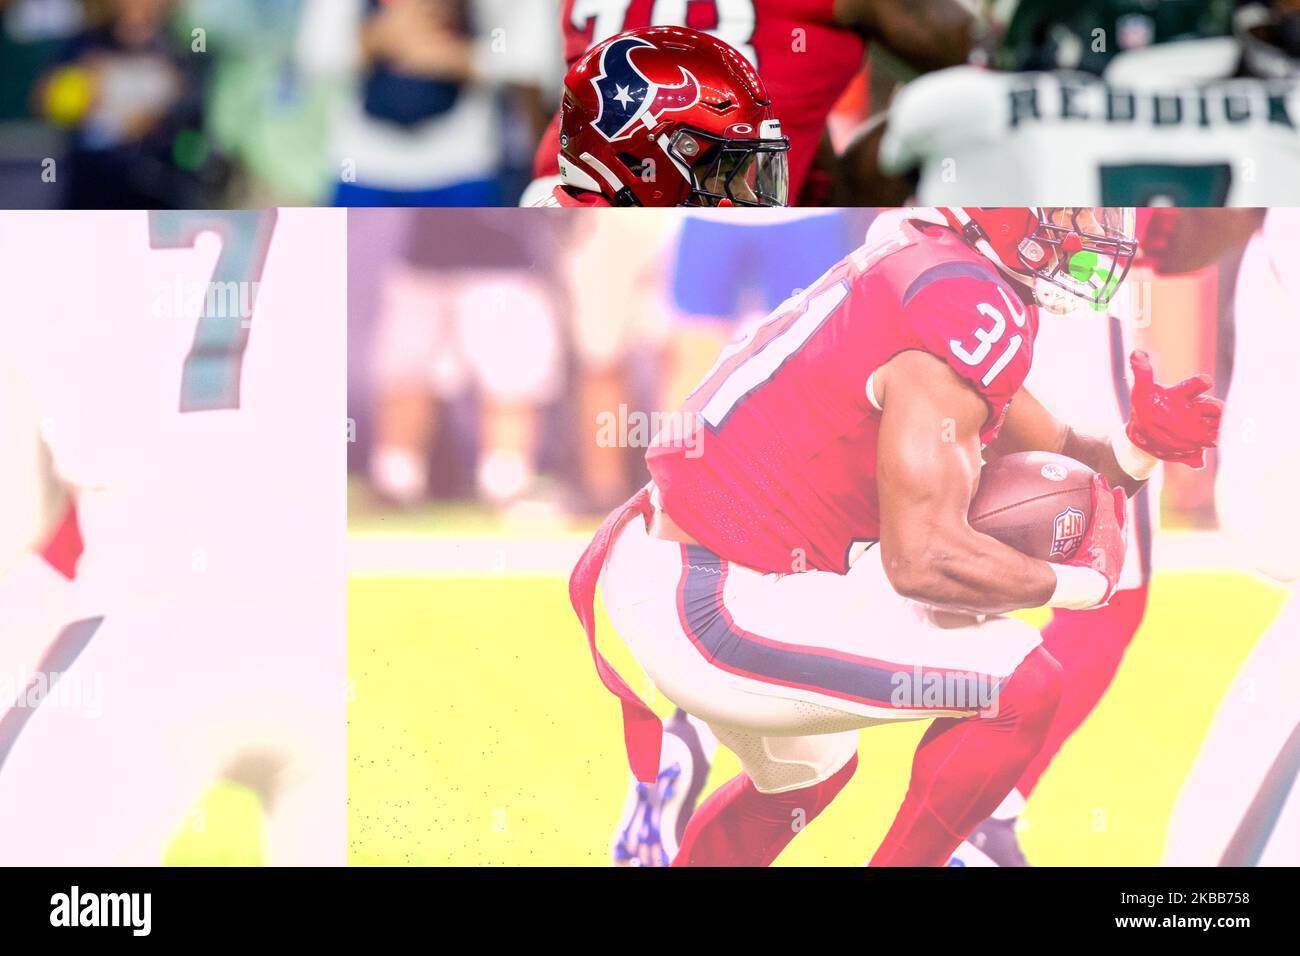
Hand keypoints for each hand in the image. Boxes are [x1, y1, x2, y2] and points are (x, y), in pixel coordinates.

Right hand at [1065, 474, 1126, 606]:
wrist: (1089, 587)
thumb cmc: (1098, 553)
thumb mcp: (1103, 523)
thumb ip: (1102, 500)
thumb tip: (1098, 476)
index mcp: (1119, 543)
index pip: (1121, 517)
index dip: (1118, 502)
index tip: (1118, 489)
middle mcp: (1112, 558)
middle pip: (1111, 533)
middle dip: (1107, 520)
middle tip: (1101, 506)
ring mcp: (1098, 570)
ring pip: (1095, 550)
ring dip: (1089, 539)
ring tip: (1076, 530)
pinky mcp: (1083, 581)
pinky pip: (1076, 561)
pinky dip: (1070, 554)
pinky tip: (1053, 553)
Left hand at [1125, 350, 1222, 468]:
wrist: (1142, 432)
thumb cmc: (1145, 405)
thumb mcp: (1141, 390)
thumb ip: (1141, 372)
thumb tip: (1136, 353)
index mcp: (1184, 396)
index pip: (1196, 387)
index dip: (1200, 384)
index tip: (1205, 381)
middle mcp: (1195, 412)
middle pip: (1214, 410)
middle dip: (1217, 412)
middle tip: (1217, 414)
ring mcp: (1196, 431)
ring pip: (1214, 432)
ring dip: (1214, 435)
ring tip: (1211, 439)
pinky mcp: (1191, 449)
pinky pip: (1197, 456)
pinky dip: (1197, 459)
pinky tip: (1195, 461)